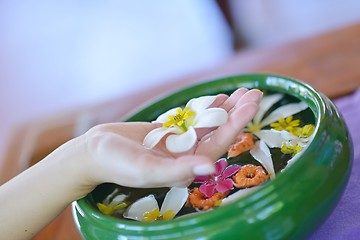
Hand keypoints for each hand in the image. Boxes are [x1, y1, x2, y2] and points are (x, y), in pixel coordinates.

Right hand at [80, 88, 261, 188]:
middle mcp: (187, 157)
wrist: (95, 153)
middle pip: (218, 133)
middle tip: (254, 92)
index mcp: (186, 169)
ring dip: (226, 109)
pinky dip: (207, 108)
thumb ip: (178, 171)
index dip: (236, 125)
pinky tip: (220, 97)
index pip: (218, 145)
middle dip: (237, 114)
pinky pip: (193, 119)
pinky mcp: (170, 133)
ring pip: (208, 125)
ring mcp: (179, 144)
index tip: (251, 105)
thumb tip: (211, 168)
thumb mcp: (146, 169)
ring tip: (243, 92)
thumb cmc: (117, 164)